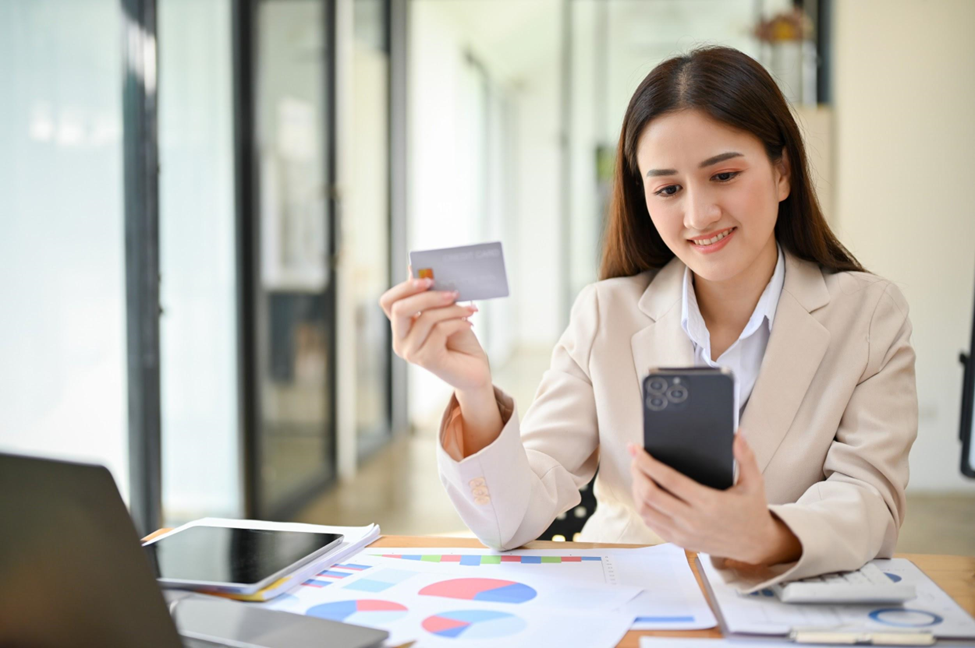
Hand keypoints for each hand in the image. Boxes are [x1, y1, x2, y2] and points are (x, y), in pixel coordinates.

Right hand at [379, 267, 491, 391]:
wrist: (475, 369)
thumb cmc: (459, 340)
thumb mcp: (445, 312)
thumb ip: (430, 295)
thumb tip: (416, 268)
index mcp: (401, 326)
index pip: (388, 302)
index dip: (404, 287)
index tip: (429, 278)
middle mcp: (401, 340)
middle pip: (400, 309)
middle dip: (427, 296)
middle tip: (452, 291)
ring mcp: (411, 352)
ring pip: (425, 318)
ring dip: (451, 309)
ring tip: (469, 309)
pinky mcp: (427, 360)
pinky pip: (439, 331)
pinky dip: (457, 322)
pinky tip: (469, 323)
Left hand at [627, 433, 801, 565]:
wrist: (755, 545)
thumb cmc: (752, 511)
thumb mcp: (755, 483)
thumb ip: (746, 457)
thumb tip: (738, 433)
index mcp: (709, 503)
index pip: (669, 480)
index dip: (648, 463)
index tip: (636, 449)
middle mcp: (693, 520)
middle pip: (650, 495)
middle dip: (637, 474)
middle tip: (635, 459)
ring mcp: (684, 534)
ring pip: (646, 511)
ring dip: (636, 490)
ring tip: (638, 474)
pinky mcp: (679, 542)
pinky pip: (652, 524)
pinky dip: (642, 507)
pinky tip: (643, 494)